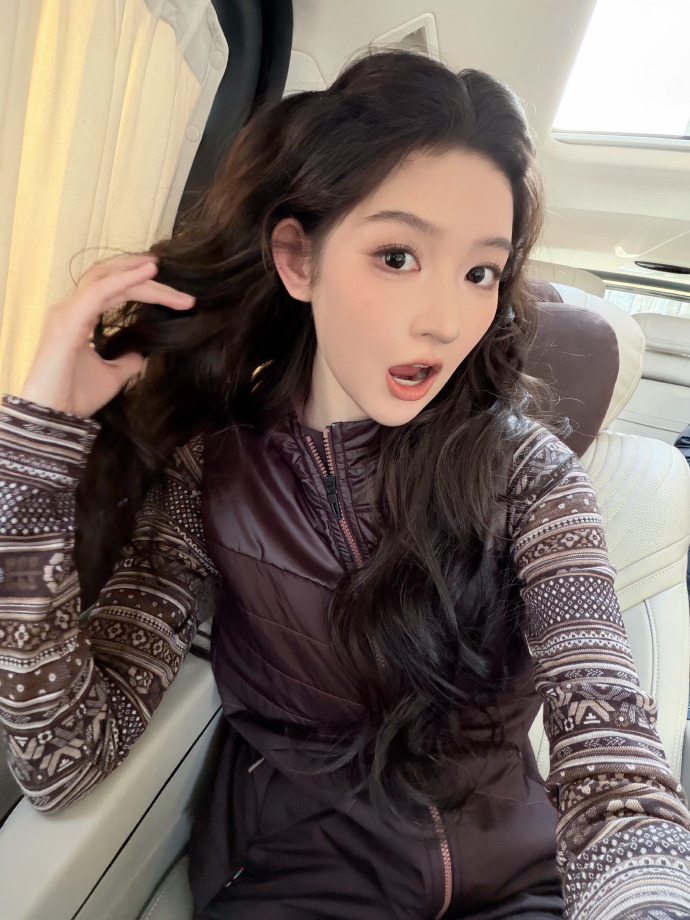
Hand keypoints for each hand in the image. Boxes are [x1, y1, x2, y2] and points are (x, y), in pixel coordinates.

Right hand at [19, 254, 195, 417]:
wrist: (54, 417)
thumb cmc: (75, 397)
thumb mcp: (112, 376)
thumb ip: (127, 361)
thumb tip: (144, 355)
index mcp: (78, 316)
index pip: (111, 288)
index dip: (138, 283)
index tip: (172, 290)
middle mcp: (70, 308)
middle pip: (108, 277)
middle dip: (141, 274)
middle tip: (174, 277)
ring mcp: (67, 312)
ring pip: (106, 278)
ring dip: (138, 274)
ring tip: (161, 269)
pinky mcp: (69, 321)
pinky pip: (100, 291)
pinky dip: (126, 279)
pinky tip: (148, 274)